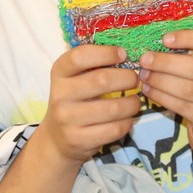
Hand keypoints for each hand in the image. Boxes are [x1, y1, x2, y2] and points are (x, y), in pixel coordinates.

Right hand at [31, 45, 139, 167]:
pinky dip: (127, 122)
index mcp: (59, 73)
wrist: (57, 138)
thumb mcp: (75, 78)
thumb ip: (94, 63)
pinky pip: (114, 129)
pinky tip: (126, 118)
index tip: (123, 54)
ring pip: (113, 108)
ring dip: (132, 103)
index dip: (106, 53)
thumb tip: (127, 52)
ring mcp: (67, 119)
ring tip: (134, 101)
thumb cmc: (74, 99)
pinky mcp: (79, 140)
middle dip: (127, 78)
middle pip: (101, 80)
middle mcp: (60, 95)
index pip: (80, 56)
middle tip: (135, 79)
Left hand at [138, 29, 192, 167]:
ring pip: (188, 89)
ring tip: (143, 76)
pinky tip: (149, 91)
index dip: (188, 38)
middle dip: (167, 63)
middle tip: (145, 59)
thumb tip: (158, 43)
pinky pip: (183, 106)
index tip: (164, 39)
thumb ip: (191, 55)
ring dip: (161, 81)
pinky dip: (162, 97)